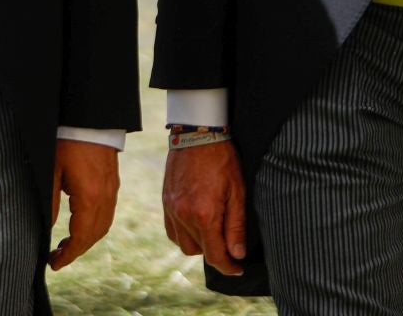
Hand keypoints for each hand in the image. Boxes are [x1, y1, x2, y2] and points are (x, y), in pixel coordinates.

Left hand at [49, 138, 119, 269]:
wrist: (90, 118)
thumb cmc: (67, 142)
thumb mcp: (52, 171)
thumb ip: (51, 201)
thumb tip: (48, 227)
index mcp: (90, 198)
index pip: (81, 237)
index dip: (68, 254)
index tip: (53, 263)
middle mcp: (106, 198)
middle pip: (94, 236)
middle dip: (76, 250)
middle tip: (57, 257)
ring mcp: (112, 191)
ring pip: (103, 226)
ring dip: (86, 240)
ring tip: (66, 245)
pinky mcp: (113, 184)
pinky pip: (107, 214)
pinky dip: (94, 226)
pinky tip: (81, 225)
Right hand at [163, 139, 246, 275]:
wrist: (197, 134)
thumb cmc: (222, 161)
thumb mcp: (237, 192)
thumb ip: (236, 226)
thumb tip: (236, 254)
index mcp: (204, 214)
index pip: (215, 255)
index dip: (229, 267)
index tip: (238, 268)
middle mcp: (183, 215)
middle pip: (199, 252)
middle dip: (215, 253)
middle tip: (229, 245)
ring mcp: (171, 209)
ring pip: (183, 244)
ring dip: (199, 244)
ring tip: (213, 232)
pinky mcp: (165, 201)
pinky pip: (172, 231)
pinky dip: (184, 234)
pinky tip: (197, 224)